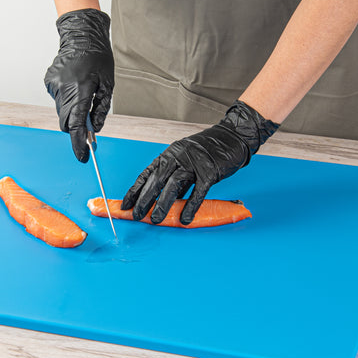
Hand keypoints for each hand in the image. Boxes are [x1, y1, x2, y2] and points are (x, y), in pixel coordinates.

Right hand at [44, 8, 113, 162]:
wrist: (81, 36)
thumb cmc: (98, 58)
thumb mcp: (107, 85)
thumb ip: (100, 110)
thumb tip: (94, 130)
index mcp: (80, 90)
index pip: (76, 126)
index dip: (78, 144)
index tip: (82, 156)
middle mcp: (63, 90)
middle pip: (65, 122)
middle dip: (75, 128)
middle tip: (88, 127)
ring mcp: (53, 86)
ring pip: (62, 111)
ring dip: (72, 111)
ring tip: (83, 94)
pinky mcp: (49, 82)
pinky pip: (58, 99)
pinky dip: (67, 99)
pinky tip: (75, 85)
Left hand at [121, 101, 278, 224]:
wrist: (231, 138)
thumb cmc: (206, 151)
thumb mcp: (184, 160)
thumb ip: (174, 178)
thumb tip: (161, 199)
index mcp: (169, 155)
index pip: (147, 174)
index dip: (135, 190)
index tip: (126, 204)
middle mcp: (178, 158)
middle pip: (157, 180)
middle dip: (144, 200)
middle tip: (137, 216)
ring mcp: (194, 164)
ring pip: (173, 185)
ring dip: (163, 204)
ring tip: (156, 219)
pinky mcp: (209, 172)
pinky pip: (198, 192)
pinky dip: (190, 206)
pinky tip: (184, 219)